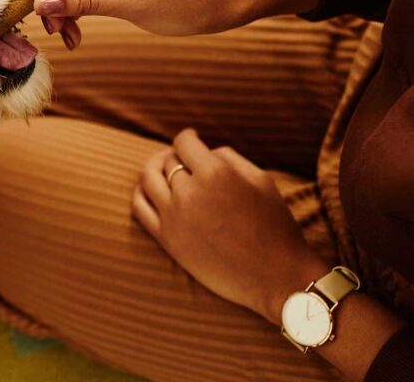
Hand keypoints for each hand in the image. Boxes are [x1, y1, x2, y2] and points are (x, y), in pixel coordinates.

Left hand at [133, 129, 329, 322]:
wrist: (274, 276)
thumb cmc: (273, 225)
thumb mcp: (261, 180)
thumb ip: (229, 157)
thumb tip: (204, 151)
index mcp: (216, 173)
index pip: (184, 143)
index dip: (187, 137)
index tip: (192, 138)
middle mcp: (190, 193)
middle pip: (168, 161)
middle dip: (177, 156)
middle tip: (184, 158)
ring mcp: (174, 217)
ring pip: (148, 179)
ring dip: (154, 169)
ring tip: (163, 168)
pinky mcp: (167, 239)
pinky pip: (140, 207)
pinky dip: (141, 192)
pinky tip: (150, 190)